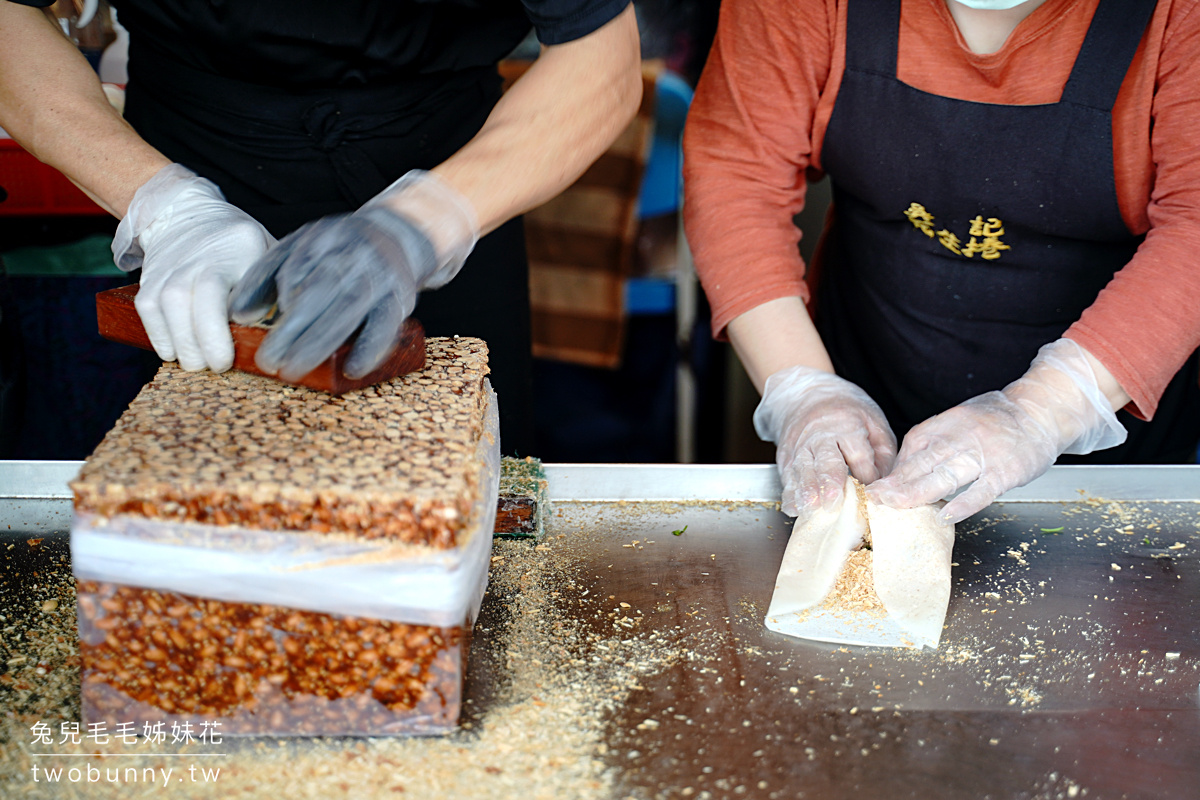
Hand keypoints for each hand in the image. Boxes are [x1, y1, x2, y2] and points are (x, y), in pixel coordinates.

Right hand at [112, 164, 275, 371]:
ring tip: (197, 363)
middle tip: (216, 366)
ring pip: (164, 310)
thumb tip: (281, 333)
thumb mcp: (267, 255)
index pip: (216, 291)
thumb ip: (273, 289)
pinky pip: (147, 312)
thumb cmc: (239, 245)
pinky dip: (160, 337)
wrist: (188, 215)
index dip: (216, 331)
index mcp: (238, 249)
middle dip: (199, 345)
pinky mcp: (150, 278)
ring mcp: (170, 267)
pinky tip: (176, 351)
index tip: (226, 360)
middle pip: (184, 303)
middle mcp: (197, 257)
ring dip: (180, 345)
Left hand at [229, 170, 477, 381]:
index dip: (279, 296)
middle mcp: (353, 255)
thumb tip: (239, 314)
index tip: (256, 325)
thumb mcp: (300, 247)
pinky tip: (352, 369)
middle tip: (268, 361)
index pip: (297, 266)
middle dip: (291, 330)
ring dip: (319, 344)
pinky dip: (369, 348)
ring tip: (293, 370)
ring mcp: (379, 277)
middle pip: (319, 293)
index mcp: (324, 238)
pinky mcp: (400, 299)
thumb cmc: (339, 250)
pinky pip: (385, 326)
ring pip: (347, 311)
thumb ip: (266, 275)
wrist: (400, 235)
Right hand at [754, 365, 896, 517]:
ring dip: (806, 489)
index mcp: (848, 426)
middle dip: (829, 481)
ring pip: (803, 469)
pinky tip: (793, 508)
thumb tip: (884, 485)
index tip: (874, 494)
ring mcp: (800, 446)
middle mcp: (821, 436)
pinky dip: (789, 493)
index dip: (868, 477)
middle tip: (833, 501)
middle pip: (826, 460)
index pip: (859, 456)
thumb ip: (883, 453)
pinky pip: (787, 476)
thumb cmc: (846, 413)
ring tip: (810, 507)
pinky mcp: (786, 456)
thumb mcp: (874, 422)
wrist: (807, 395)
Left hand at [869, 339, 1127, 523]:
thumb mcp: (961, 418)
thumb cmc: (998, 419)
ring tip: (896, 506)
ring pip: (946, 476)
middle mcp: (961, 437)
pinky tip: (946, 515)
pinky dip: (964, 504)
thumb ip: (936, 440)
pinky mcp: (1005, 472)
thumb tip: (906, 467)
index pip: (913, 445)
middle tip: (875, 497)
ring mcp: (983, 455)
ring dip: (918, 492)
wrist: (1041, 409)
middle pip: (923, 462)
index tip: (881, 485)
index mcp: (947, 424)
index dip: (896, 467)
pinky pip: (982, 490)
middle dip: (896, 481)